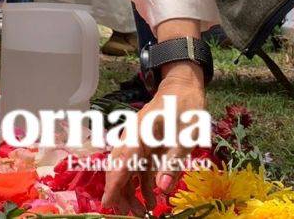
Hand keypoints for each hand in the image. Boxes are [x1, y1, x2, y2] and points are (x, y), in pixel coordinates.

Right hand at [102, 63, 206, 213]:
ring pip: (126, 172)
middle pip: (118, 170)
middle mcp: (132, 138)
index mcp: (138, 133)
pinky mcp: (144, 147)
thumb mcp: (185, 135)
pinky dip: (142, 185)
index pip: (121, 163)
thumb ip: (173, 162)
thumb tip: (162, 189)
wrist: (183, 87)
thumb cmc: (185, 107)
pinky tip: (152, 199)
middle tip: (135, 214)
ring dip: (131, 192)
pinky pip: (138, 169)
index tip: (108, 203)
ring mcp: (137, 143)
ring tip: (144, 212)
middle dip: (122, 194)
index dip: (114, 185)